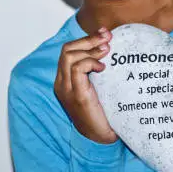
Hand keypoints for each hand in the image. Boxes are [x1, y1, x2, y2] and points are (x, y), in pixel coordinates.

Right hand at [54, 27, 117, 143]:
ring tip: (107, 49)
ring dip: (90, 48)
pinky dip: (90, 62)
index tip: (104, 33)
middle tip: (107, 36)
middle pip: (67, 50)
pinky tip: (102, 66)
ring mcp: (67, 89)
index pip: (68, 51)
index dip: (85, 39)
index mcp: (65, 79)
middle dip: (88, 39)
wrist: (100, 138)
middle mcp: (62, 83)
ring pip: (69, 56)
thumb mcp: (98, 86)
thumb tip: (110, 47)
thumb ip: (97, 70)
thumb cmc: (102, 111)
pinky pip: (77, 69)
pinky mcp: (77, 95)